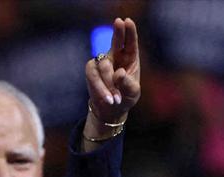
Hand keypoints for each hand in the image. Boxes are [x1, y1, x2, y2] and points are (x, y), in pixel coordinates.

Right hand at [83, 17, 139, 139]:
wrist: (111, 108)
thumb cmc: (125, 97)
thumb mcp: (132, 92)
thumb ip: (127, 83)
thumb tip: (118, 74)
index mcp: (130, 58)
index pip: (130, 43)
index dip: (129, 32)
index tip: (128, 21)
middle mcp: (116, 56)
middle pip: (116, 41)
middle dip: (118, 32)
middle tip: (119, 22)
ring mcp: (102, 62)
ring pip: (105, 67)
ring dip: (110, 84)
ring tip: (117, 99)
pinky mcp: (91, 70)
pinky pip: (94, 76)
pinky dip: (102, 88)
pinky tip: (108, 98)